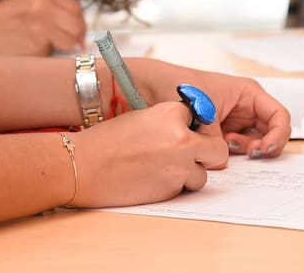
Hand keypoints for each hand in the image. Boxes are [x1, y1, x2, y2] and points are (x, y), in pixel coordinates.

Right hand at [0, 0, 87, 54]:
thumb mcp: (23, 3)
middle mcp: (44, 5)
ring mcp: (42, 24)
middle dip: (78, 38)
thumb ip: (47, 6)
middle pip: (78, 24)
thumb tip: (75, 21)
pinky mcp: (38, 43)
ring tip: (49, 50)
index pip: (74, 7)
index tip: (78, 33)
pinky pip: (53, 53)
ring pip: (71, 40)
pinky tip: (30, 52)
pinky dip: (46, 56)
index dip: (79, 22)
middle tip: (74, 47)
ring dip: (64, 48)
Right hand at [70, 102, 228, 206]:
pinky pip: (185, 188)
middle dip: (207, 153)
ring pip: (203, 173)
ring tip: (162, 168)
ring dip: (189, 172)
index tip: (187, 129)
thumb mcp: (140, 119)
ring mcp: (180, 166)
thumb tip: (187, 130)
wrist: (86, 166)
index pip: (201, 117)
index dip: (193, 126)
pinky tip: (153, 178)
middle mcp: (182, 139)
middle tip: (191, 154)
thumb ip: (167, 123)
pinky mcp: (173, 190)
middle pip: (217, 149)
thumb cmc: (106, 141)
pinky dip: (175, 185)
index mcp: (171, 114)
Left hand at [133, 60, 290, 159]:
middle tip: (245, 153)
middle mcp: (246, 106)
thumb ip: (216, 139)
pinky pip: (237, 148)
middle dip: (260, 146)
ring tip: (224, 145)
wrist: (152, 87)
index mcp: (248, 92)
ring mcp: (235, 120)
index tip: (263, 150)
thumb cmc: (179, 86)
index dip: (278, 136)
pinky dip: (231, 153)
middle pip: (270, 133)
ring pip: (254, 143)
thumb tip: (221, 161)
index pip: (280, 116)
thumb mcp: (204, 112)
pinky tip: (216, 148)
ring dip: (244, 150)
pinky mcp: (224, 132)